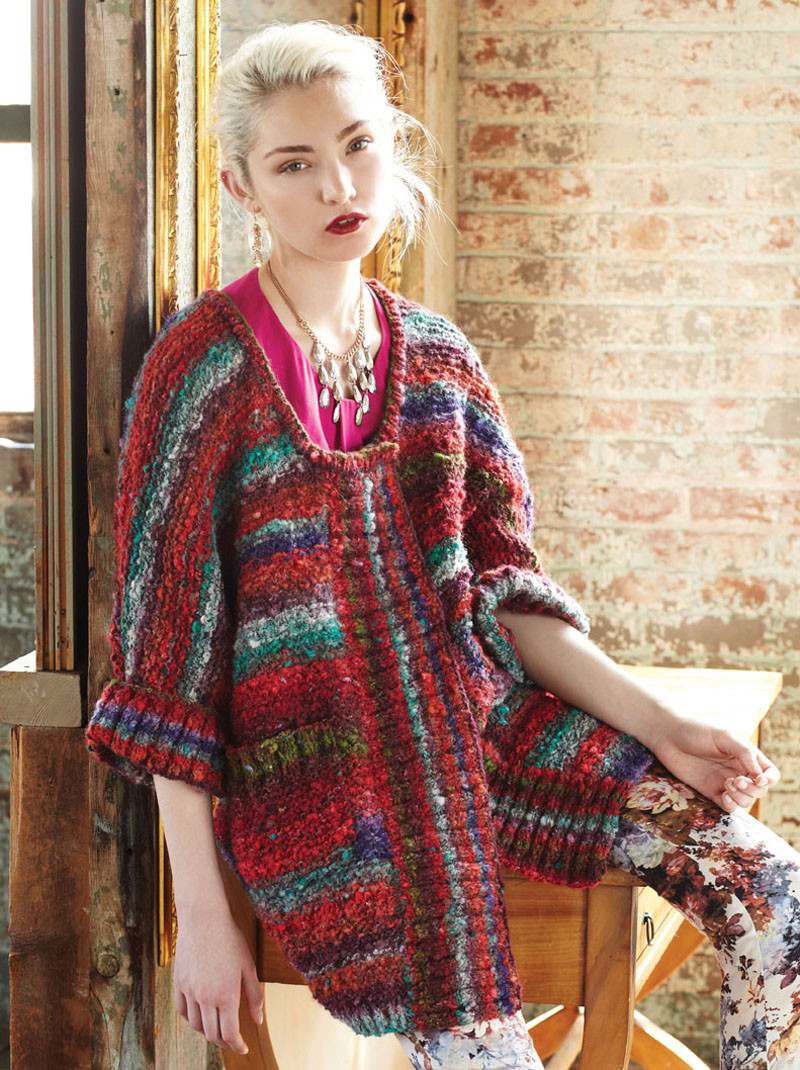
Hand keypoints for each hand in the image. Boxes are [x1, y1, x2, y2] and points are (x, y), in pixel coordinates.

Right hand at [173, 903, 263, 1054]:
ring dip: (207, 1031)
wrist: (204, 918)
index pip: (230, 1033)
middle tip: (232, 1039)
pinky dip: (191, 1019)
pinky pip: (182, 1011)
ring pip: (196, 1025)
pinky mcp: (178, 983)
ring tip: (217, 1027)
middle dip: (224, 1041)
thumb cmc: (230, 939)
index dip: (237, 1045)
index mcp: (226, 995)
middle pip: (212, 1033)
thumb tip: (257, 1021)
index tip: (243, 1048)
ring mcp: (189, 991)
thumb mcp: (248, 966)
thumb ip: (254, 996)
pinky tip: (199, 1015)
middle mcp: (205, 998)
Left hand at [650, 714, 780, 813]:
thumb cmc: (697, 730)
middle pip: (759, 791)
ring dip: (741, 798)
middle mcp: (739, 770)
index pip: (770, 774)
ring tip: (726, 785)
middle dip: (752, 789)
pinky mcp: (711, 791)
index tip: (758, 779)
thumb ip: (744, 753)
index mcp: (746, 756)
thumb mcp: (724, 736)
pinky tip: (723, 797)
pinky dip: (730, 806)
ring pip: (746, 801)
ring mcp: (725, 782)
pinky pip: (728, 807)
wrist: (668, 736)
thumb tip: (760, 775)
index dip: (769, 780)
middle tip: (735, 780)